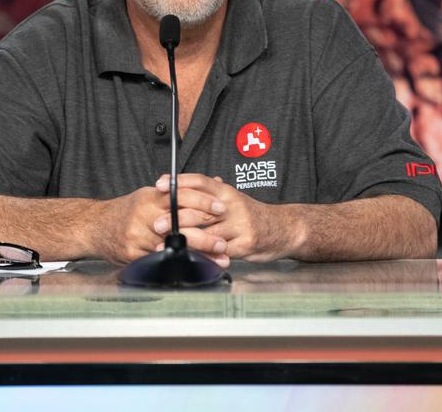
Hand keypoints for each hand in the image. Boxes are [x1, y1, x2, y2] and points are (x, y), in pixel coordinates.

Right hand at [96, 178, 229, 264]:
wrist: (96, 226)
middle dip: (205, 236)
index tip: (221, 208)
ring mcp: (138, 236)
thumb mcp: (149, 196)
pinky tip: (196, 269)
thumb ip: (176, 193)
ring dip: (198, 256)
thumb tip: (211, 183)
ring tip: (217, 261)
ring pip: (173, 247)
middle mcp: (145, 215)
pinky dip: (180, 264)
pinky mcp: (134, 254)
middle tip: (223, 243)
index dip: (203, 202)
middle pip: (180, 226)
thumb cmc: (127, 211)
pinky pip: (161, 260)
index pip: (182, 195)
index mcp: (151, 198)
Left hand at [156, 174, 301, 262]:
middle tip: (157, 223)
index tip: (160, 184)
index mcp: (227, 192)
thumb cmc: (253, 214)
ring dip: (185, 240)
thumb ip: (210, 193)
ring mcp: (240, 225)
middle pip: (201, 209)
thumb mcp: (233, 199)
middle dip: (176, 216)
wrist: (284, 228)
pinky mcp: (245, 244)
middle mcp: (233, 206)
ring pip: (208, 233)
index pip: (201, 182)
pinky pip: (220, 252)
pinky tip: (189, 259)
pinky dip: (203, 256)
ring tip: (166, 245)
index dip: (180, 182)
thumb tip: (184, 183)